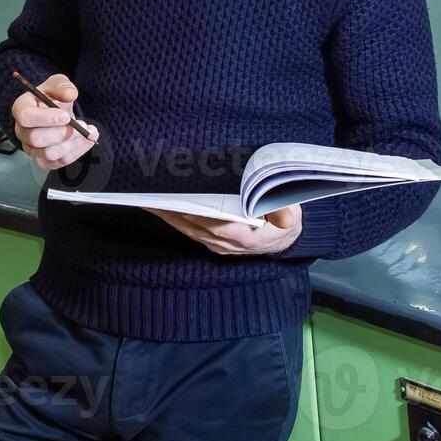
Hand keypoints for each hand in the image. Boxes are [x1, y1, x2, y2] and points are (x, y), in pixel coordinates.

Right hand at [11, 73, 96, 171]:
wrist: (57, 113)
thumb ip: (62, 86)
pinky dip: (77, 152)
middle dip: (61, 133)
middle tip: (81, 124)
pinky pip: (59, 162)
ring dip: (72, 144)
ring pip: (48, 154)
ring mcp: (31, 149)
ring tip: (88, 131)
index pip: (25, 116)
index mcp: (21, 109)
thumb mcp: (58, 84)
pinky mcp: (44, 160)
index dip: (45, 118)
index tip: (66, 116)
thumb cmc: (53, 97)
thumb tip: (70, 94)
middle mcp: (22, 131)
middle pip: (35, 139)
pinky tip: (88, 140)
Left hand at [145, 205, 301, 254]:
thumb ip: (284, 212)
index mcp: (246, 236)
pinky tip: (158, 207)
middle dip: (174, 211)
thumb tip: (285, 216)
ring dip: (168, 215)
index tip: (183, 204)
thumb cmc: (285, 220)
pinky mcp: (211, 242)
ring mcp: (217, 244)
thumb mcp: (292, 213)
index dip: (201, 216)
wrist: (283, 238)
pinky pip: (188, 230)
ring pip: (188, 229)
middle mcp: (227, 243)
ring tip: (148, 197)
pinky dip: (172, 218)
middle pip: (196, 226)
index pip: (219, 226)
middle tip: (154, 196)